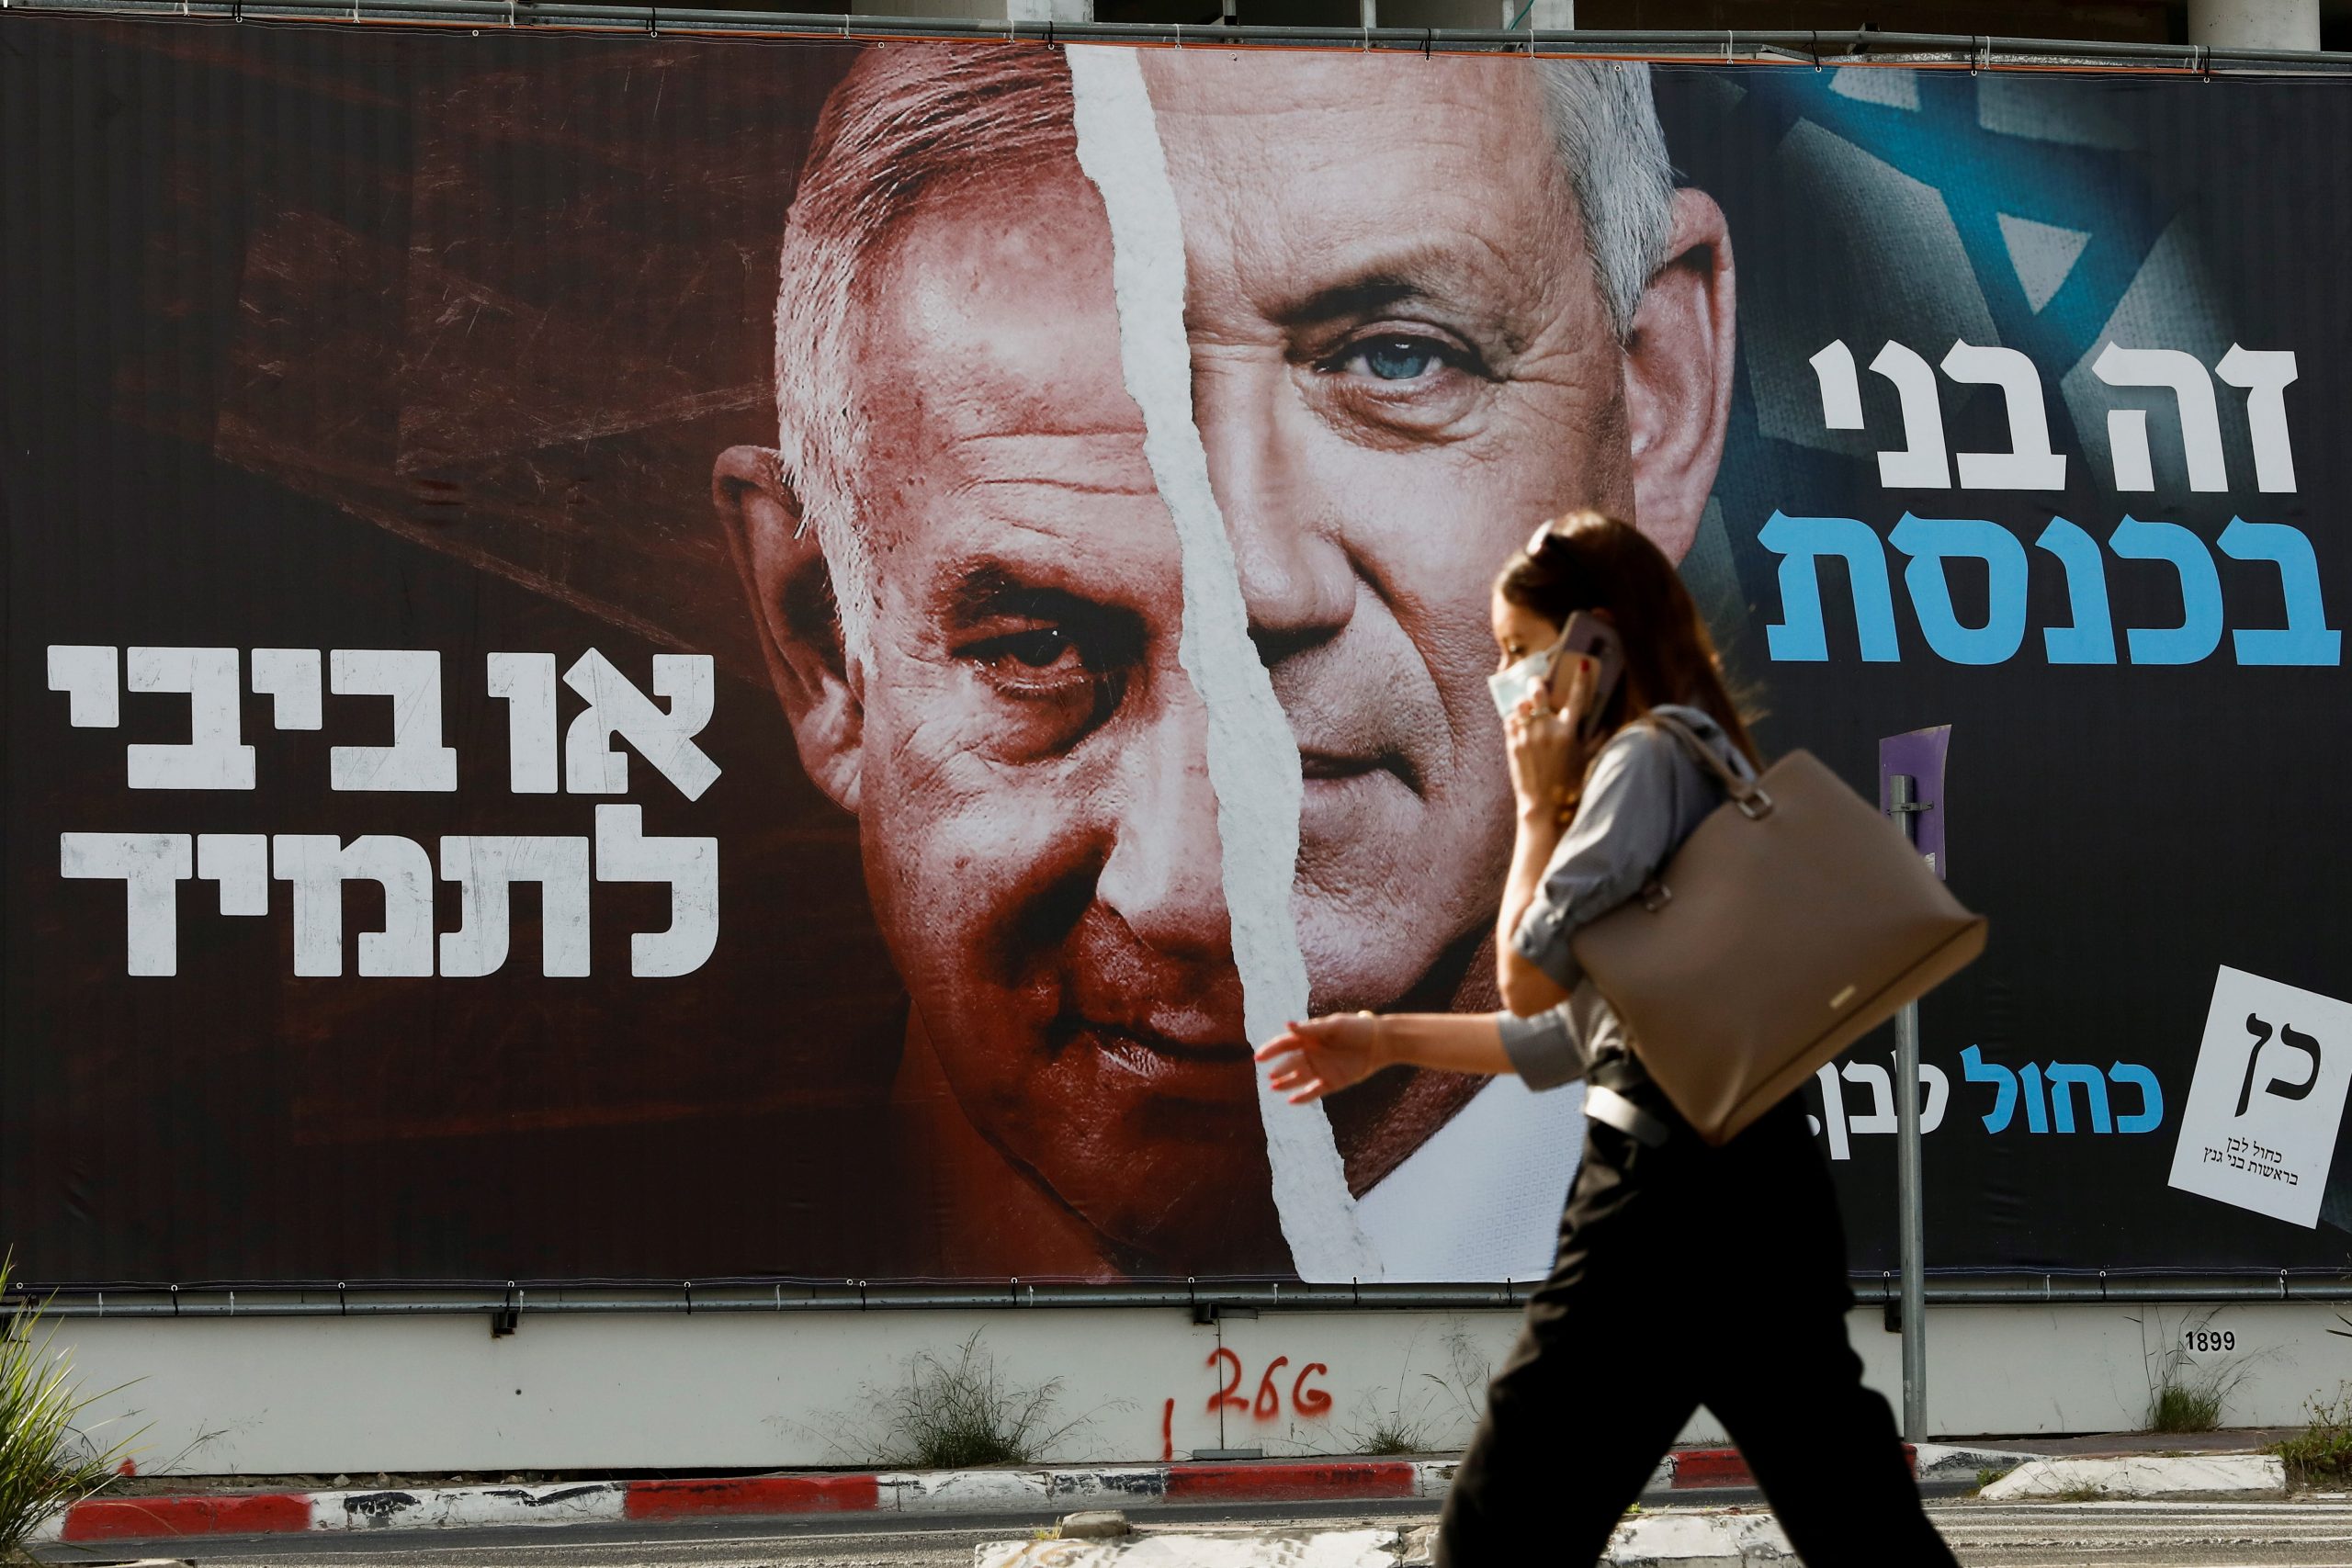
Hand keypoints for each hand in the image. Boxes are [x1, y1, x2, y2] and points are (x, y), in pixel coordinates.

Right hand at [1255, 1013, 1386, 1104]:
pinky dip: (1303, 1096)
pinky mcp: (1332, 1082)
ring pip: (1298, 1078)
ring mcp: (1321, 1069)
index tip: (1259, 1056)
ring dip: (1286, 1082)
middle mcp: (1312, 1054)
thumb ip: (1310, 1029)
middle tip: (1269, 1076)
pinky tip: (1291, 1100)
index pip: (1285, 1044)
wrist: (1380, 1042)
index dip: (1271, 1050)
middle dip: (1279, 1069)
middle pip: (1290, 1063)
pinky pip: (1314, 1091)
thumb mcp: (1334, 1026)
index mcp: (1310, 1038)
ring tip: (1273, 1087)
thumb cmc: (1356, 1028)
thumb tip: (1286, 1025)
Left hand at [1505, 654, 1598, 822]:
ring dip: (1525, 704)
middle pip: (1537, 691)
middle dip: (1538, 684)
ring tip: (1528, 709)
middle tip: (1539, 685)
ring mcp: (1527, 735)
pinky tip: (1520, 724)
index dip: (1582, 678)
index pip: (1577, 697)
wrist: (1544, 806)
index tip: (1582, 663)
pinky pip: (1510, 720)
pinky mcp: (1512, 743)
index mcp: (1568, 731)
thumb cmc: (1569, 785)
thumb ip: (1595, 740)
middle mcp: (1546, 729)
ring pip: (1520, 705)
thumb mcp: (1586, 761)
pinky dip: (1515, 719)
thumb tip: (1604, 726)